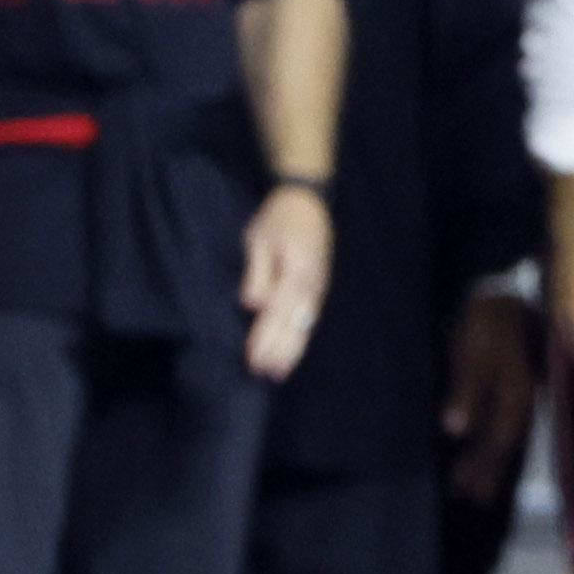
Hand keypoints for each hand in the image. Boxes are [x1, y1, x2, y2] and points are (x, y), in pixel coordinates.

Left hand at [242, 180, 334, 378]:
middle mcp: (312, 281)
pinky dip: (302, 335)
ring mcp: (319, 283)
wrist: (308, 198)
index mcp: (297, 269)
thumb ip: (258, 272)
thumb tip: (253, 304)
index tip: (254, 359)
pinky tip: (294, 348)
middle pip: (296, 322)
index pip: (278, 311)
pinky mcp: (320, 284)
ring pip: (307, 323)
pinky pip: (311, 315)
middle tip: (266, 375)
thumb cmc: (279, 217)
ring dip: (293, 348)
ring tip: (280, 372)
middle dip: (281, 350)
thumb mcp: (259, 238)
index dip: (266, 337)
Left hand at [440, 291, 543, 504]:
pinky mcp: (516, 385)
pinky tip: (486, 447)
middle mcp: (522, 399)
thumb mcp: (473, 351)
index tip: (465, 490)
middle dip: (489, 471)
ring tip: (478, 486)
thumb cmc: (487, 322)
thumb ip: (467, 389)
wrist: (507, 292)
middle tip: (471, 499)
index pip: (499, 441)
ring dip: (493, 460)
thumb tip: (456, 430)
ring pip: (508, 434)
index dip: (483, 466)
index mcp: (514, 393)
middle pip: (506, 443)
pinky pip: (507, 421)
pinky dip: (496, 440)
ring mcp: (521, 392)